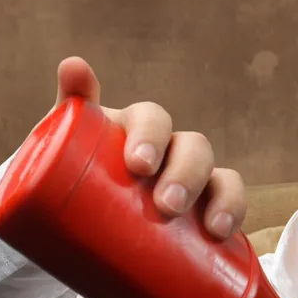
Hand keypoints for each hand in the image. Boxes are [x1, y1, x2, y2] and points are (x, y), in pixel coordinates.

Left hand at [50, 57, 246, 238]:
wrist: (78, 227)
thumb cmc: (70, 185)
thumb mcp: (62, 154)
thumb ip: (65, 114)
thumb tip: (73, 63)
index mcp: (136, 131)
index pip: (152, 120)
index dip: (151, 136)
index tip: (139, 167)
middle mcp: (169, 152)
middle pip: (192, 148)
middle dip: (186, 173)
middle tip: (167, 205)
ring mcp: (192, 183)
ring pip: (220, 176)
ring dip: (224, 196)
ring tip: (213, 228)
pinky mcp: (205, 212)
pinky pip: (231, 206)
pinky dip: (235, 213)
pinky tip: (227, 234)